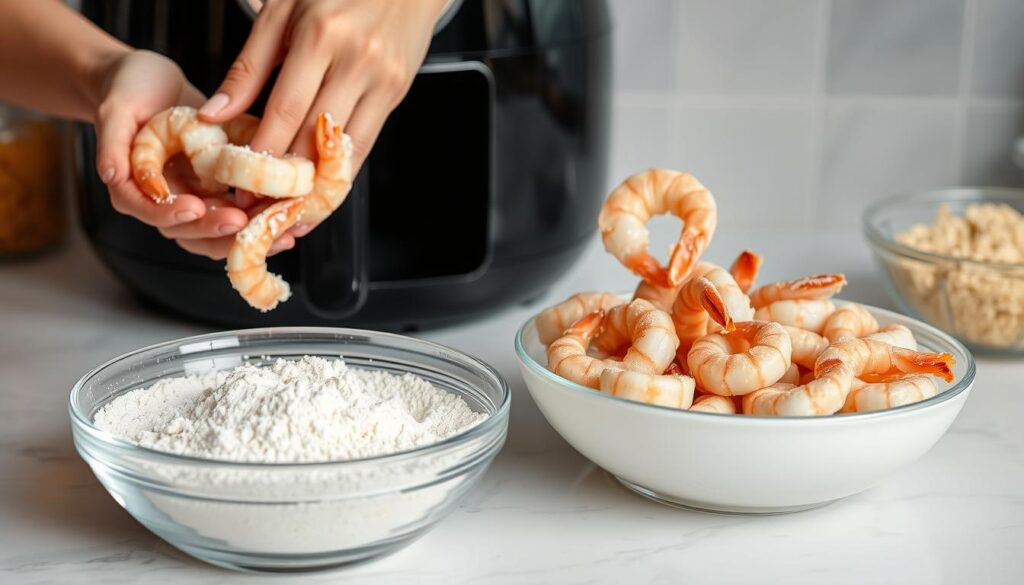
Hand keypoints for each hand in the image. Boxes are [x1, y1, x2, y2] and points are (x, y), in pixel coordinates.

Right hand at [94, 50, 295, 258]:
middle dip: (218, 231)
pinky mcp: (218, 193)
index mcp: (135, 188)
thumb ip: (110, 142)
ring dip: (247, 236)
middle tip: (244, 222)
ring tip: (278, 232)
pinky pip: (240, 215)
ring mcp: (193, 199)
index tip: (196, 207)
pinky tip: (287, 219)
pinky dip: (261, 219)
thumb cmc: (129, 90)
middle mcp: (165, 201)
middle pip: (189, 232)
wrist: (151, 81)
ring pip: (218, 231)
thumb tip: (110, 174)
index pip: (151, 213)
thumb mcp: (117, 107)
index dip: (172, 215)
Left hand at [198, 0, 445, 206]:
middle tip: (254, 208)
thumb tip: (214, 116)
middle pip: (314, 136)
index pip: (286, 110)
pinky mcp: (396, 93)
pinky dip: (341, 173)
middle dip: (283, 180)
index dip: (263, 153)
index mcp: (321, 35)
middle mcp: (356, 60)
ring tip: (285, 212)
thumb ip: (248, 67)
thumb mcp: (282, 13)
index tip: (237, 182)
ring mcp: (382, 80)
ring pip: (345, 149)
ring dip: (314, 187)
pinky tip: (319, 190)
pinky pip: (365, 143)